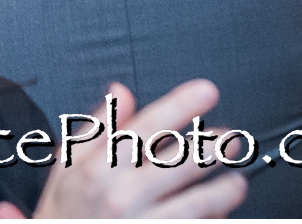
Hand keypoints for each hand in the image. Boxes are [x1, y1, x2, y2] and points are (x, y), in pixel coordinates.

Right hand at [2, 79, 246, 218]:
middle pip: (181, 162)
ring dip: (226, 188)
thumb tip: (121, 92)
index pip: (146, 126)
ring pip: (200, 201)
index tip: (205, 91)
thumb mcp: (64, 169)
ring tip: (238, 179)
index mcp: (96, 169)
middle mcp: (121, 196)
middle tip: (231, 138)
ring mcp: (143, 223)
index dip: (181, 105)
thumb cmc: (65, 219)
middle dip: (214, 146)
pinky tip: (222, 215)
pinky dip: (215, 220)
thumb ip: (94, 128)